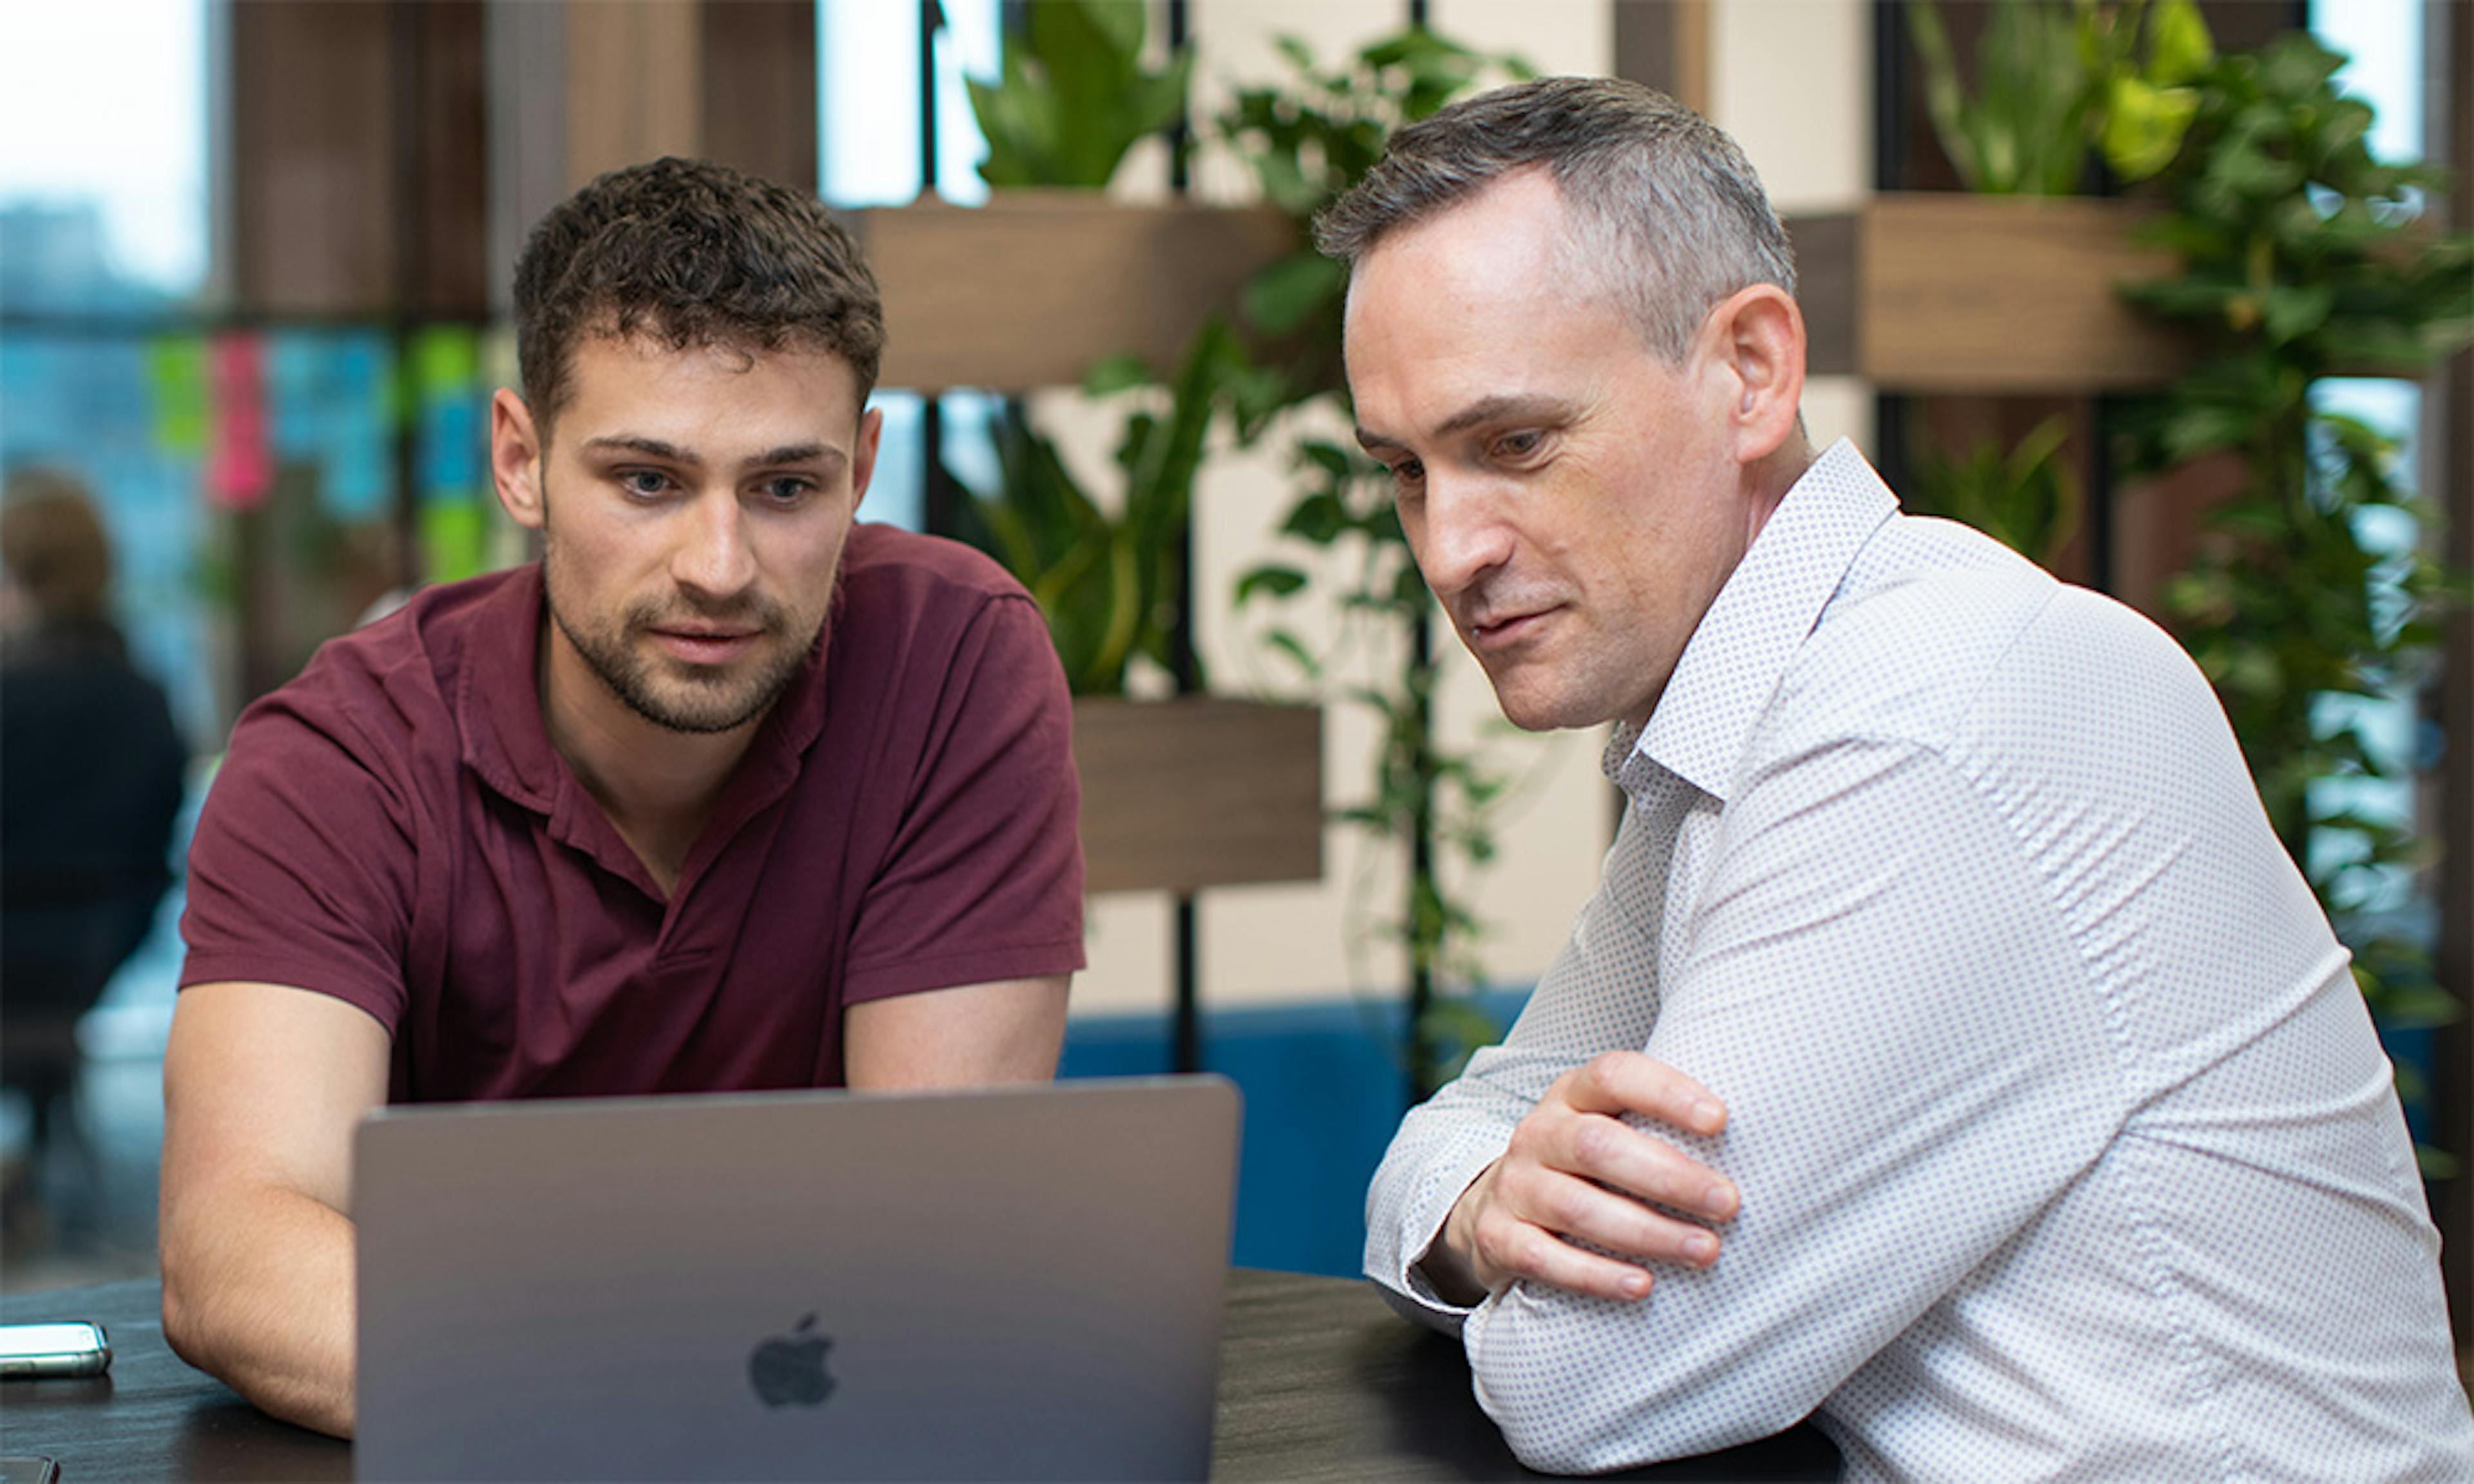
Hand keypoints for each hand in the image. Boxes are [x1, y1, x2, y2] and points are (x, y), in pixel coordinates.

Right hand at [1423, 1052, 1735, 1305]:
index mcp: (1572, 1095)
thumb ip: (1660, 1127)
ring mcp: (1515, 1184)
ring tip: (1705, 1251)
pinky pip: (1544, 1257)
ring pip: (1578, 1206)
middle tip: (1729, 1203)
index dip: (1665, 1093)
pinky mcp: (1498, 1236)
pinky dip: (1595, 1275)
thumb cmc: (1586, 1167)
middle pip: (1598, 1146)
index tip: (1721, 1120)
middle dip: (1670, 1177)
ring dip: (1647, 1232)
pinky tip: (1643, 1286)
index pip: (1614, 1075)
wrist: (1495, 1207)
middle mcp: (1538, 1133)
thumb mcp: (1610, 1127)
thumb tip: (1765, 1142)